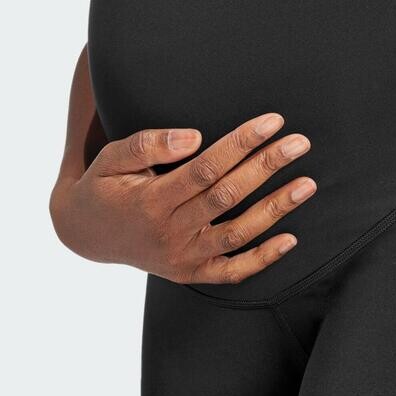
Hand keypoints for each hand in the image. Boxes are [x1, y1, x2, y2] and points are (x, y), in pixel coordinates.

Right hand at [50, 113, 315, 283]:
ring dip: (275, 210)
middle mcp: (169, 233)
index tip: (272, 122)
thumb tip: (194, 137)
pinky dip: (263, 259)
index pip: (206, 168)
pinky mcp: (191, 273)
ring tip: (308, 184)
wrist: (87, 234)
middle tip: (300, 143)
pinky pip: (232, 272)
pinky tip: (292, 239)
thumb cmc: (106, 186)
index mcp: (151, 200)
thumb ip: (148, 144)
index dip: (241, 143)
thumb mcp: (111, 158)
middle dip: (267, 167)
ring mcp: (183, 258)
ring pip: (237, 234)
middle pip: (228, 196)